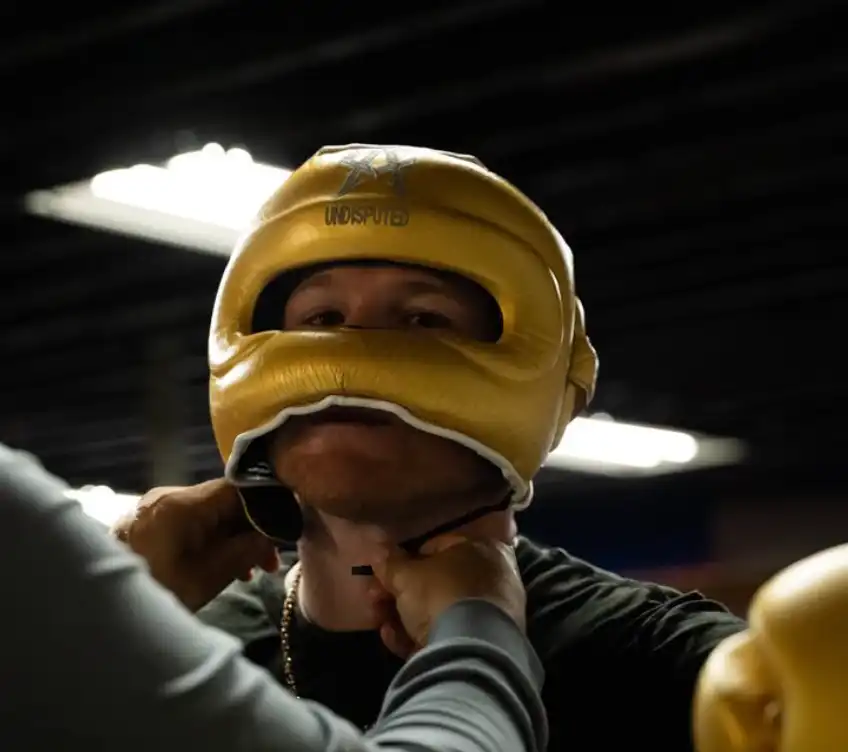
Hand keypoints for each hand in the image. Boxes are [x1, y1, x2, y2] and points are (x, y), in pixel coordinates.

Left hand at [111, 479, 278, 610]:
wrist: (97, 617)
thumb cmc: (156, 595)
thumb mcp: (209, 577)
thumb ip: (247, 549)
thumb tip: (276, 533)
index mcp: (181, 504)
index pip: (238, 488)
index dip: (267, 507)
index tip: (284, 532)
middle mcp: (167, 495)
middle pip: (224, 501)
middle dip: (251, 528)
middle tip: (270, 562)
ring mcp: (154, 508)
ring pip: (208, 513)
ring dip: (232, 537)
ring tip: (250, 571)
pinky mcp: (147, 523)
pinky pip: (190, 523)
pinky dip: (210, 540)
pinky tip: (222, 567)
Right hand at [370, 535, 524, 655]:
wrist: (472, 651)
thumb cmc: (441, 596)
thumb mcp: (406, 575)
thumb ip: (390, 561)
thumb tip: (377, 546)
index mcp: (483, 548)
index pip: (437, 547)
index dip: (406, 561)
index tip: (385, 576)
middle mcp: (495, 576)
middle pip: (437, 583)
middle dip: (401, 593)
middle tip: (375, 601)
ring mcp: (493, 613)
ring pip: (441, 611)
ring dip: (405, 618)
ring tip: (383, 625)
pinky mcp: (487, 646)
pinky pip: (449, 635)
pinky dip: (422, 638)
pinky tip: (397, 641)